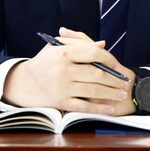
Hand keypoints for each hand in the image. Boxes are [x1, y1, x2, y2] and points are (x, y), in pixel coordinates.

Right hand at [2, 28, 133, 114]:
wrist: (24, 82)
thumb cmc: (45, 61)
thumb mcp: (56, 46)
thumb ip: (80, 43)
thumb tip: (103, 45)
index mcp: (63, 53)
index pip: (92, 53)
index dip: (108, 58)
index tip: (116, 63)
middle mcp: (63, 70)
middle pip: (96, 74)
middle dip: (114, 79)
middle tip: (125, 82)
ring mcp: (62, 87)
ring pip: (93, 90)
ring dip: (111, 93)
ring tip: (121, 93)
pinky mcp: (61, 102)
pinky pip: (85, 106)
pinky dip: (99, 108)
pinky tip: (110, 108)